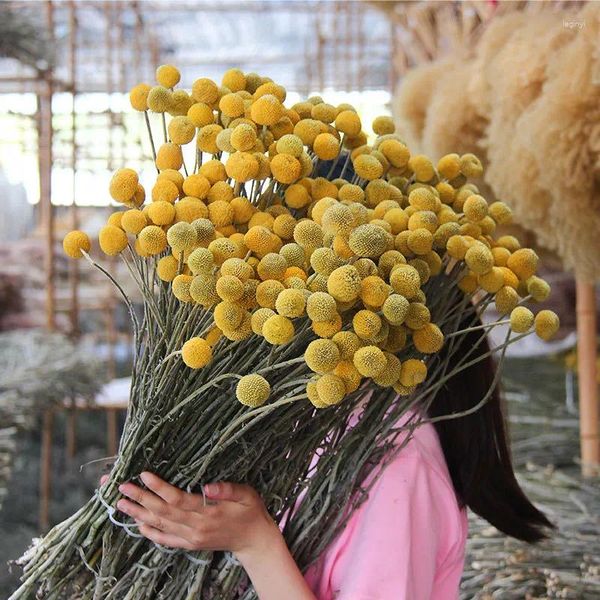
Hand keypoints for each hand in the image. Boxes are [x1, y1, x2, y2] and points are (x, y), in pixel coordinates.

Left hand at [111, 472, 281, 558]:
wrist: (254, 540)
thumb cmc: (250, 511)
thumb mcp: (246, 494)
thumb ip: (227, 490)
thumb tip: (208, 485)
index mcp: (208, 512)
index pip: (177, 499)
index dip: (159, 488)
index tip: (144, 475)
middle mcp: (196, 527)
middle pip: (163, 512)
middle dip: (141, 499)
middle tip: (122, 487)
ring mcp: (191, 538)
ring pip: (160, 526)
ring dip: (139, 514)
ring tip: (121, 504)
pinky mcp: (190, 544)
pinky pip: (166, 540)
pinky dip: (150, 533)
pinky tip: (138, 525)